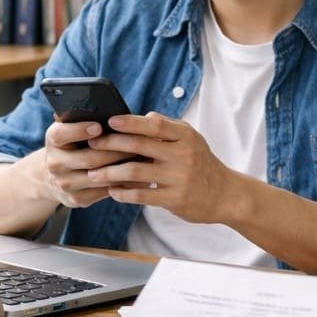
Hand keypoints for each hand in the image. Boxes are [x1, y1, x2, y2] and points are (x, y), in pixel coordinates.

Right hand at [34, 117, 141, 209]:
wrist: (55, 175)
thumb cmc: (74, 143)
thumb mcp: (72, 129)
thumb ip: (85, 118)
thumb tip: (113, 111)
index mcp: (53, 140)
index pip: (61, 134)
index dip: (79, 130)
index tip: (99, 127)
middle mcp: (54, 163)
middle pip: (89, 158)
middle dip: (116, 151)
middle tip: (139, 145)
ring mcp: (64, 183)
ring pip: (100, 177)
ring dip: (124, 168)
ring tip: (145, 160)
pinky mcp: (76, 199)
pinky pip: (105, 192)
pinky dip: (124, 184)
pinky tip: (140, 177)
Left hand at [85, 113, 237, 223]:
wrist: (225, 194)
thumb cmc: (202, 163)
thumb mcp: (192, 139)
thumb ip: (168, 127)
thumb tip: (142, 117)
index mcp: (186, 137)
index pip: (155, 125)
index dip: (131, 122)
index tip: (109, 121)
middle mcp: (183, 155)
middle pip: (140, 146)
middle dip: (111, 144)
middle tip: (92, 144)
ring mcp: (179, 178)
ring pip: (136, 172)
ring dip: (110, 172)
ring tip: (92, 173)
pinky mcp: (174, 199)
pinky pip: (142, 196)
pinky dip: (123, 194)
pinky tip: (112, 191)